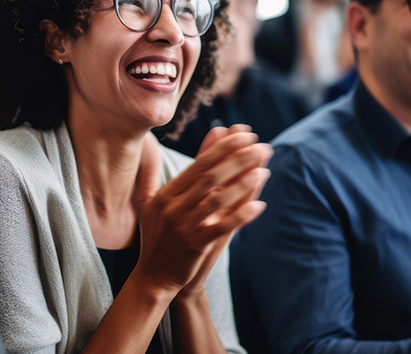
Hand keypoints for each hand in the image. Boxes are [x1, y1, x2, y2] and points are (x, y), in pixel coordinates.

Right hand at [132, 125, 269, 295]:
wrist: (153, 276)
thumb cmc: (155, 236)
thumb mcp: (146, 203)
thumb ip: (150, 173)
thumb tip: (149, 143)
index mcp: (164, 194)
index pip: (198, 164)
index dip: (222, 147)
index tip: (242, 134)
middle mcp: (172, 207)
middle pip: (210, 177)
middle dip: (237, 159)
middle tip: (260, 145)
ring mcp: (183, 226)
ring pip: (218, 199)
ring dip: (243, 183)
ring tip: (263, 169)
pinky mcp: (195, 244)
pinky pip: (222, 226)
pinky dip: (241, 215)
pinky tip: (259, 205)